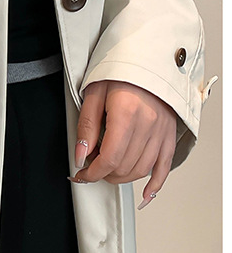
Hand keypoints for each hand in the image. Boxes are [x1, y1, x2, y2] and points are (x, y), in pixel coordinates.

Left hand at [70, 79, 176, 209]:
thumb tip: (81, 155)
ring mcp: (163, 131)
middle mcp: (149, 124)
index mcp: (127, 113)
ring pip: (143, 169)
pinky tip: (144, 195)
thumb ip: (87, 127)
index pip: (111, 157)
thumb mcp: (93, 94)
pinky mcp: (170, 134)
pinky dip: (155, 183)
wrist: (147, 58)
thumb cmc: (119, 72)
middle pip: (126, 166)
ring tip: (107, 173)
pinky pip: (165, 166)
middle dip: (104, 174)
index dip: (93, 172)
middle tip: (90, 170)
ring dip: (122, 177)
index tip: (81, 174)